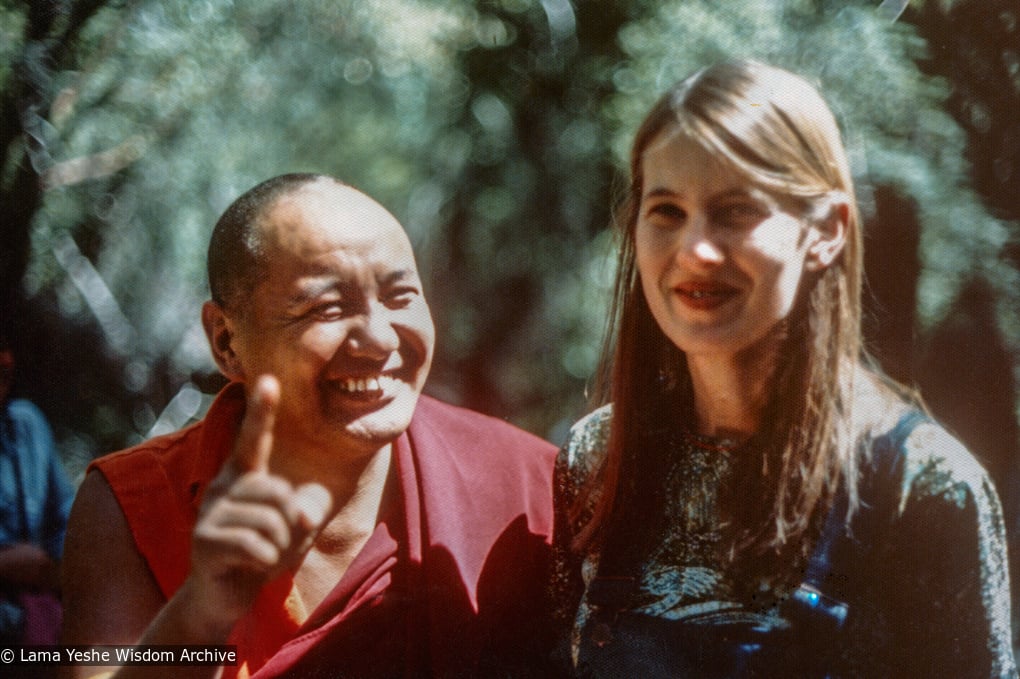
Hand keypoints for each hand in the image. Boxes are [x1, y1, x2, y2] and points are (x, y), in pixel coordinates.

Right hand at [187, 375, 332, 628]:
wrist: (222, 594)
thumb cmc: (263, 550)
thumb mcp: (293, 524)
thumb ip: (306, 507)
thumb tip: (303, 513)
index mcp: (244, 475)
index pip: (254, 439)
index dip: (261, 411)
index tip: (268, 378)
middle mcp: (222, 486)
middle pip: (279, 493)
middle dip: (291, 524)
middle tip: (276, 542)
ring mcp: (209, 512)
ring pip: (272, 522)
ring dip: (280, 546)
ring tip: (263, 555)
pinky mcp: (205, 541)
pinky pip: (258, 546)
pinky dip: (267, 562)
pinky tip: (253, 567)